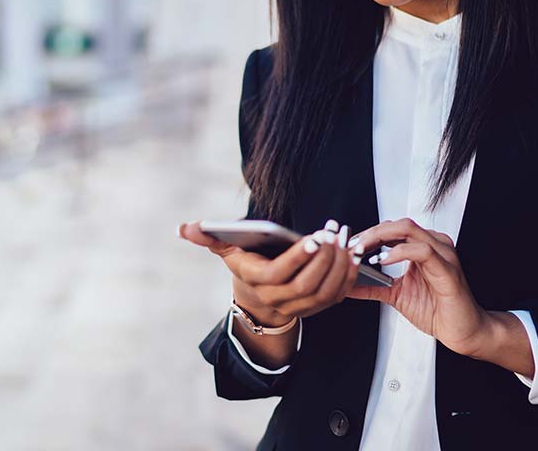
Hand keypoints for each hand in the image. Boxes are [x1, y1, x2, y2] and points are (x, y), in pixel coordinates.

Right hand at [179, 219, 362, 323]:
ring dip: (339, 267)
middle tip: (334, 234)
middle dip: (324, 259)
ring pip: (324, 293)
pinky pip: (337, 296)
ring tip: (346, 241)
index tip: (313, 237)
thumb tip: (184, 228)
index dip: (297, 258)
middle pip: (305, 285)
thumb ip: (207, 237)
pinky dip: (348, 276)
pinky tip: (353, 254)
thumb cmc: (245, 264)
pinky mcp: (316, 308)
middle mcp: (276, 299)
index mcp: (255, 281)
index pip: (278, 274)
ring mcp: (298, 308)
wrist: (257, 298)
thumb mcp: (225, 249)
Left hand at [345, 218, 490, 356]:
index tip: (348, 245)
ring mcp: (442, 255)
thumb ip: (373, 286)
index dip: (368, 234)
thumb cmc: (437, 310)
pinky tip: (383, 260)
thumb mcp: (396, 295)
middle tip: (351, 245)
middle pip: (398, 225)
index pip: (392, 229)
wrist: (462, 331)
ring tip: (362, 250)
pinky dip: (400, 252)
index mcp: (423, 247)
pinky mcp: (447, 270)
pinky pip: (423, 251)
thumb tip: (348, 284)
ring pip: (409, 230)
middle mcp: (434, 245)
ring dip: (380, 238)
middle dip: (370, 232)